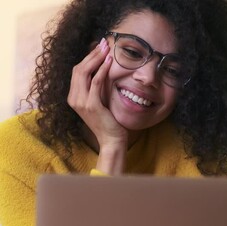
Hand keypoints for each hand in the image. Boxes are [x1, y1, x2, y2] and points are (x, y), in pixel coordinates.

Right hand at [67, 38, 126, 174]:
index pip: (77, 71)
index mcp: (74, 97)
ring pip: (84, 73)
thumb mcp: (101, 100)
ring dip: (96, 58)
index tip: (98, 46)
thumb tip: (104, 67)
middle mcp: (74, 98)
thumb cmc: (109, 120)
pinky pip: (96, 83)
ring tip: (107, 48)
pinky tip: (110, 62)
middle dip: (91, 54)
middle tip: (103, 43)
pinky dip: (102, 70)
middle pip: (78, 69)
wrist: (111, 140)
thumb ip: (99, 86)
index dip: (87, 57)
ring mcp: (80, 102)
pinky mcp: (91, 105)